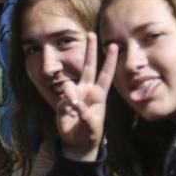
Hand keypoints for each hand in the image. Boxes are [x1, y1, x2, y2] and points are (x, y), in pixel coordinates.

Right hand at [55, 34, 117, 161]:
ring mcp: (74, 94)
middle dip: (89, 50)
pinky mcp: (62, 101)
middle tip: (91, 33)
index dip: (109, 61)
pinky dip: (65, 107)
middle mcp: (86, 90)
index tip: (113, 45)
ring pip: (69, 84)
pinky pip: (62, 99)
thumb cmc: (90, 133)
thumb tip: (77, 104)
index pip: (105, 75)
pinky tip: (67, 115)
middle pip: (88, 67)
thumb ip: (87, 116)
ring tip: (74, 112)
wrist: (76, 142)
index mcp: (98, 95)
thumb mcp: (93, 127)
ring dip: (71, 96)